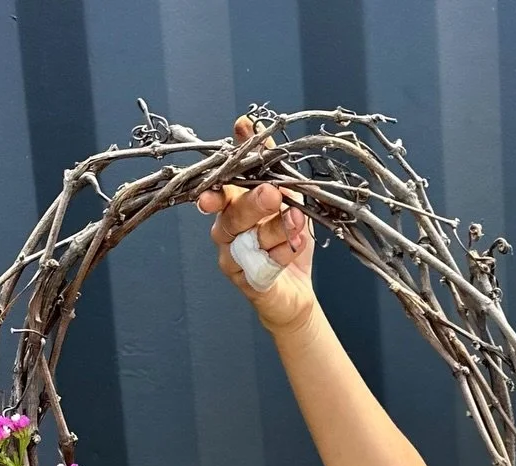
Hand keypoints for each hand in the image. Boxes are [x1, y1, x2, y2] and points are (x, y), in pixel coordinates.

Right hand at [196, 116, 316, 333]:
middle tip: (273, 194)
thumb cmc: (287, 241)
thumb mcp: (286, 195)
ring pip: (247, 239)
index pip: (219, 187)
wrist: (295, 292)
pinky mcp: (244, 281)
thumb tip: (249, 122)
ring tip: (296, 220)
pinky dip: (282, 253)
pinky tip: (296, 246)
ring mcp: (231, 256)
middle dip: (253, 202)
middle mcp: (226, 229)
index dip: (220, 178)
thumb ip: (268, 160)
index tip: (226, 171)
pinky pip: (261, 264)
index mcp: (233, 204)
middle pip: (231, 213)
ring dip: (275, 228)